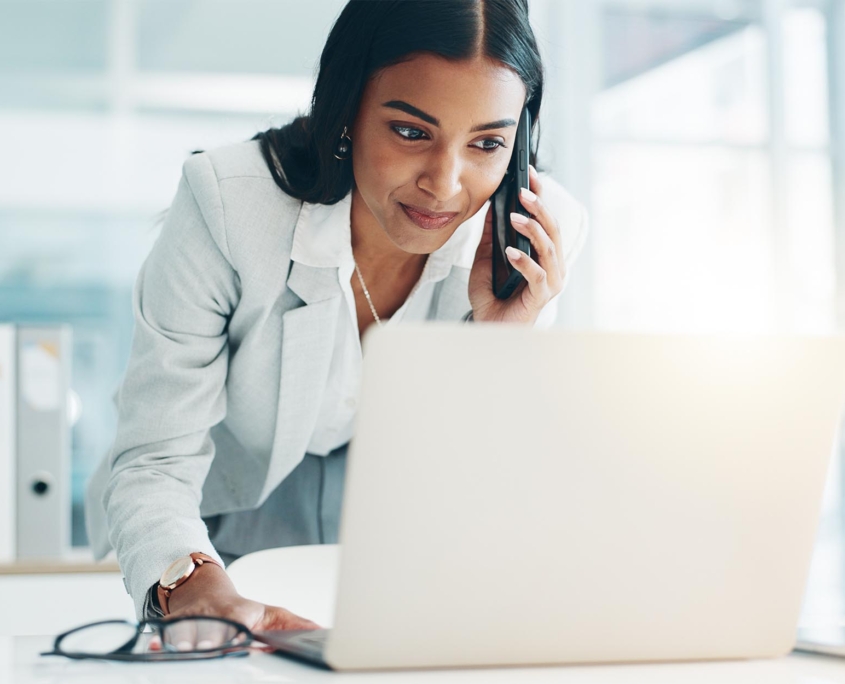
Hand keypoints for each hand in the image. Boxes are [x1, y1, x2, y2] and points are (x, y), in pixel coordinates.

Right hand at [154, 561, 318, 650]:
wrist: (204, 589)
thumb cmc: (241, 610)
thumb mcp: (271, 614)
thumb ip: (295, 625)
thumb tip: (321, 631)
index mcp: (240, 613)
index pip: (240, 621)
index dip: (238, 630)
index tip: (240, 637)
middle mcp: (215, 613)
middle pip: (211, 628)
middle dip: (209, 639)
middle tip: (207, 649)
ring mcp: (193, 618)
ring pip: (186, 630)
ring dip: (184, 641)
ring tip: (182, 651)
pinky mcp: (173, 623)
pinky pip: (164, 631)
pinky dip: (159, 640)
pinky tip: (155, 648)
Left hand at [467, 165, 565, 323]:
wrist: (486, 326)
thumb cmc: (491, 295)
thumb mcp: (487, 257)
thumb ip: (492, 234)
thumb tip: (492, 205)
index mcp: (542, 253)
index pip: (545, 219)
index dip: (540, 195)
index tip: (528, 173)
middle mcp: (552, 265)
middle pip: (552, 229)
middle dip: (538, 207)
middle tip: (522, 190)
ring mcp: (550, 282)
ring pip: (549, 248)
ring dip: (532, 229)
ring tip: (513, 216)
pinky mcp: (541, 298)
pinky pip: (537, 275)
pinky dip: (524, 261)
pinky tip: (510, 251)